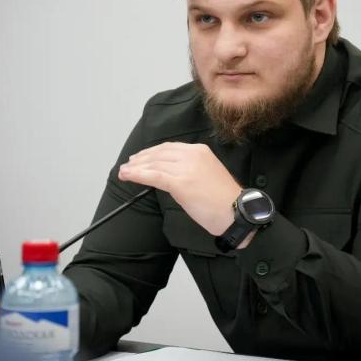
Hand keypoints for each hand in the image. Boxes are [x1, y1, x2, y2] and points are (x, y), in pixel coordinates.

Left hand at [118, 142, 241, 235]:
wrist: (236, 213)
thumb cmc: (224, 200)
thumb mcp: (207, 174)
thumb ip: (190, 169)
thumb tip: (168, 174)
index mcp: (200, 151)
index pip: (169, 148)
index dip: (152, 152)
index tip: (141, 157)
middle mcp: (192, 155)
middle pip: (159, 153)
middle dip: (141, 159)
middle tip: (128, 164)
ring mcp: (186, 168)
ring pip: (154, 164)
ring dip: (135, 167)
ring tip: (124, 172)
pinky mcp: (180, 183)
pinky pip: (153, 176)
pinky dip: (137, 175)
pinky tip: (127, 176)